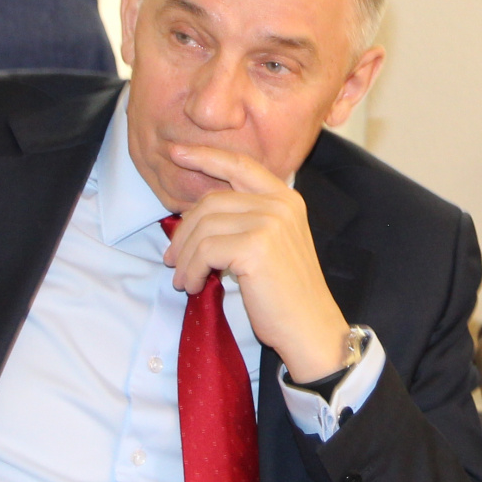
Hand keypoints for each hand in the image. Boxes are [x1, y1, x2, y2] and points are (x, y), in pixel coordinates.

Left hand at [162, 143, 351, 380]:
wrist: (310, 328)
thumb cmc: (286, 294)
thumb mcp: (271, 245)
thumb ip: (245, 220)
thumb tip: (194, 216)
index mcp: (285, 198)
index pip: (239, 165)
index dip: (205, 156)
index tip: (176, 152)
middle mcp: (280, 204)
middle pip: (211, 201)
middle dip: (183, 231)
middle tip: (171, 258)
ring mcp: (269, 223)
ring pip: (203, 228)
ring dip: (185, 257)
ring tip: (184, 280)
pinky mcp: (256, 247)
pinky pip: (205, 251)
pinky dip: (192, 270)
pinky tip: (197, 286)